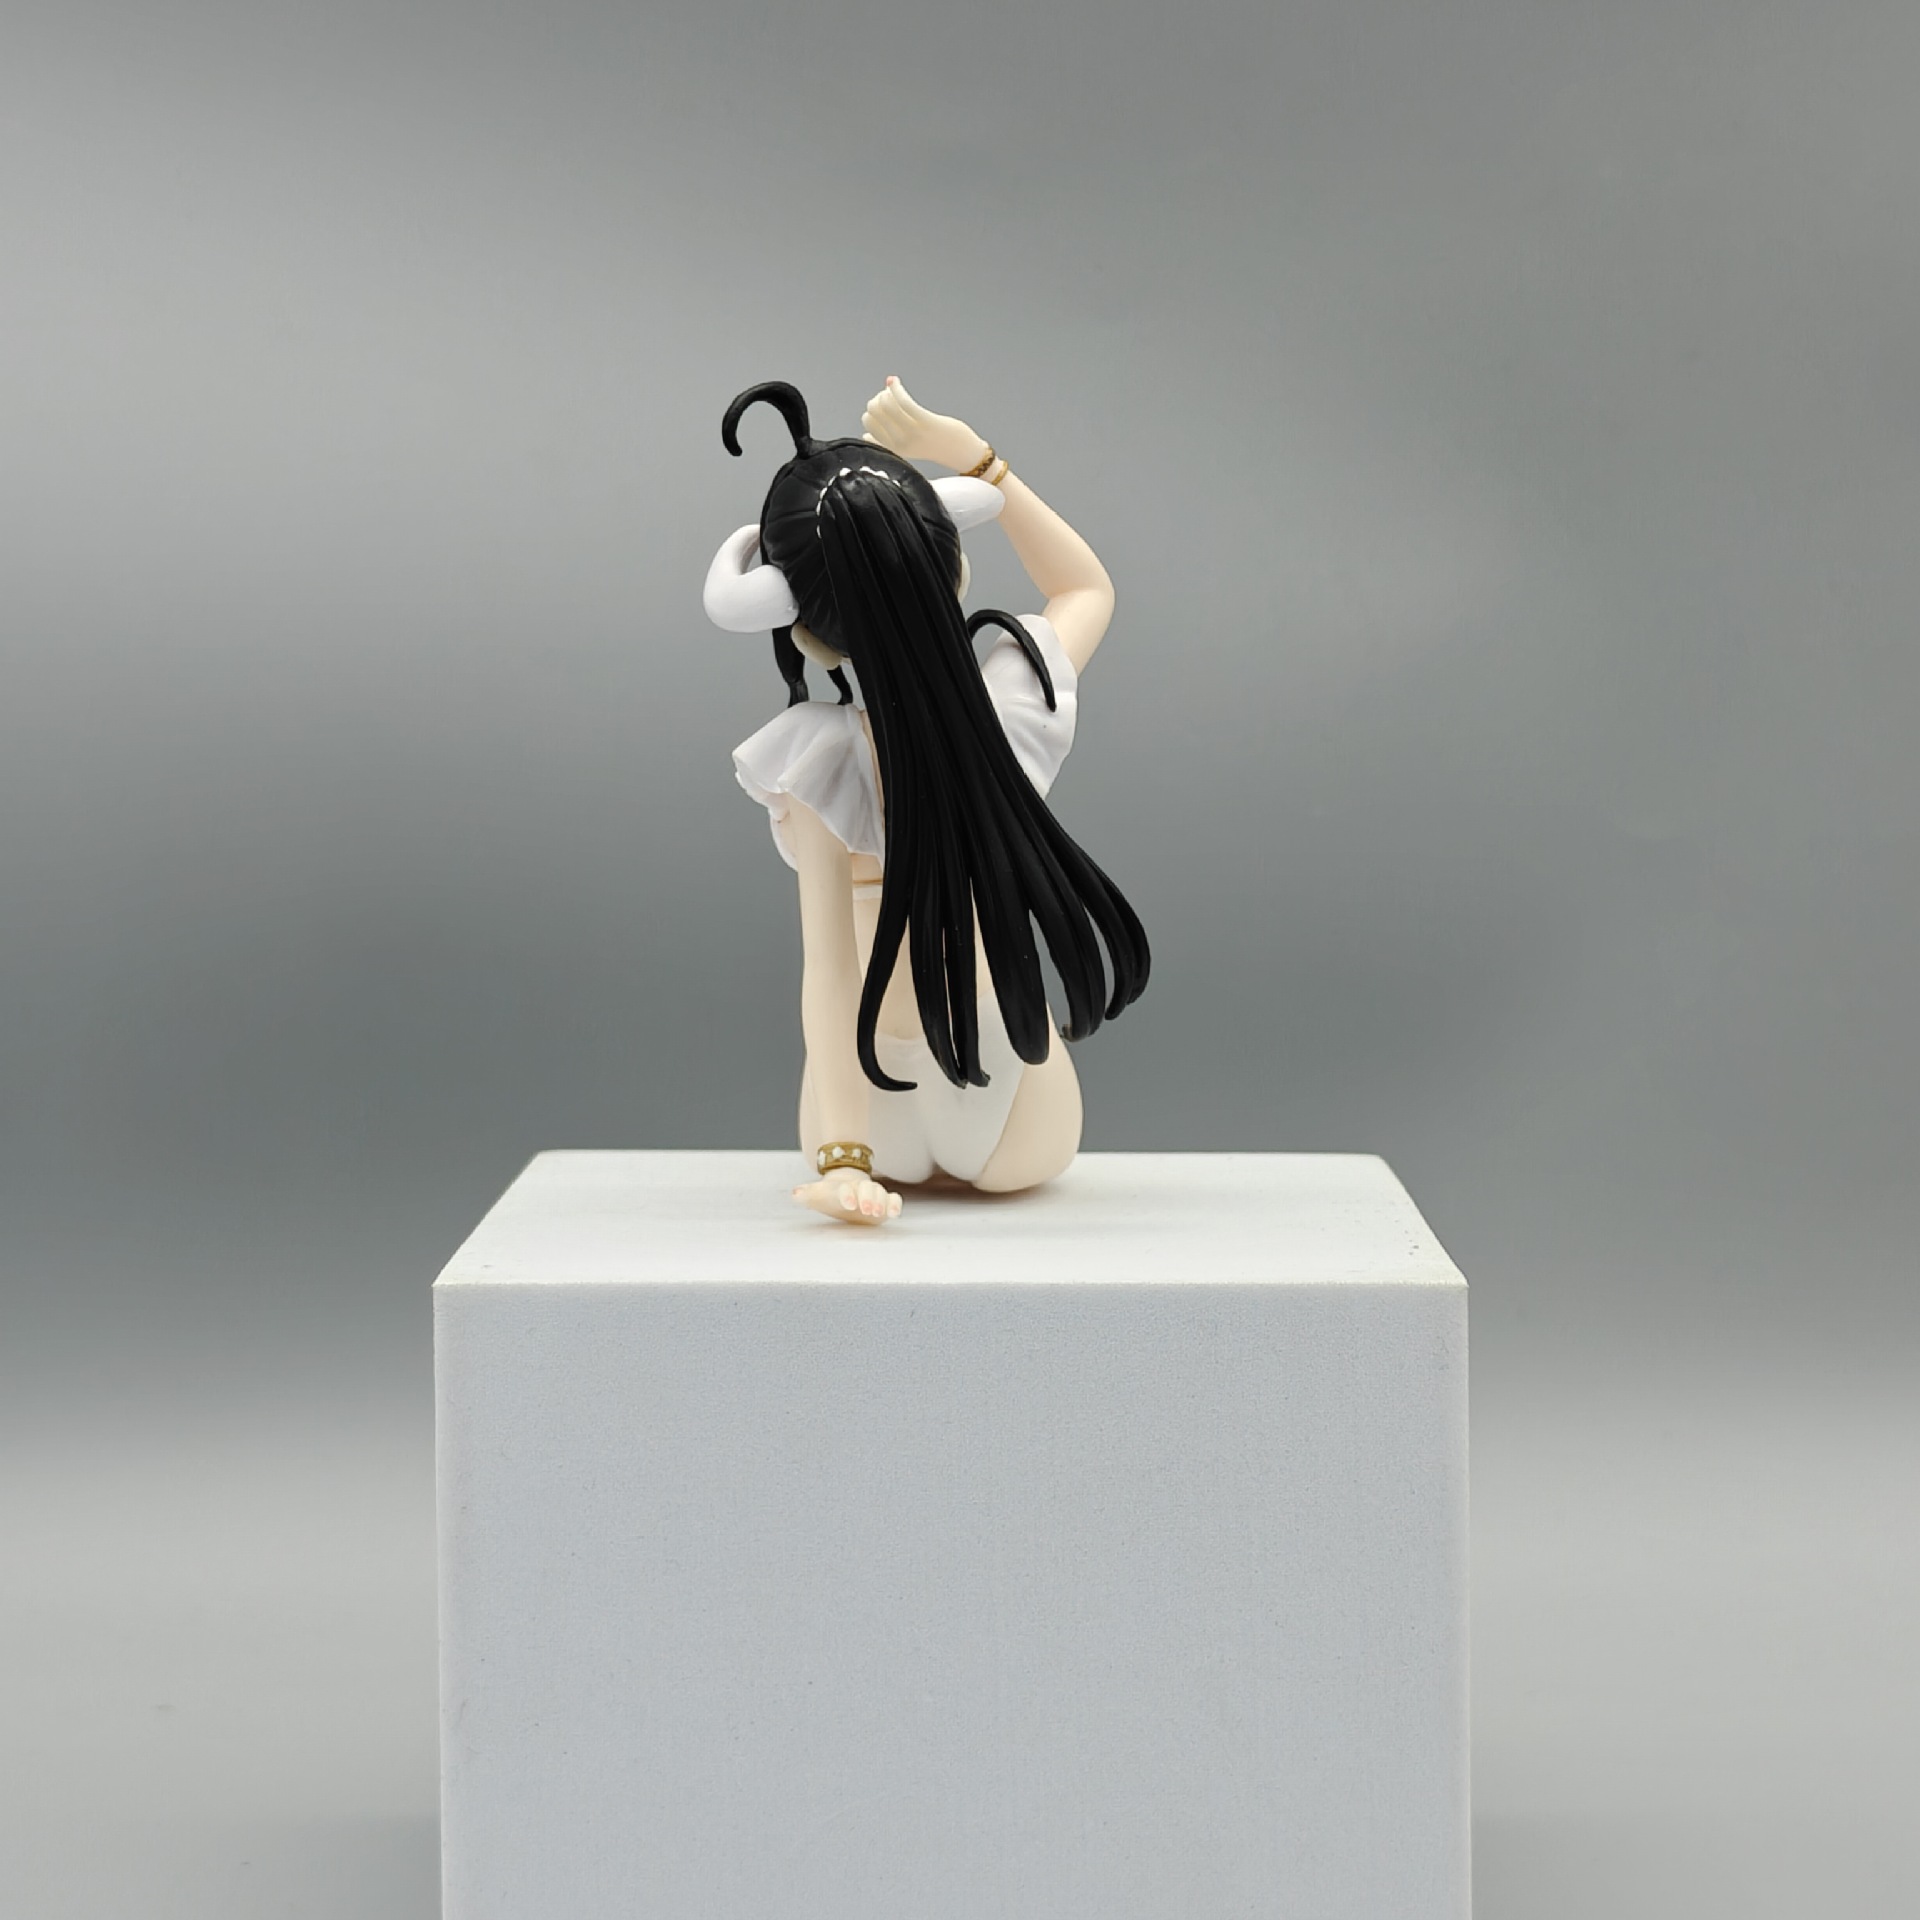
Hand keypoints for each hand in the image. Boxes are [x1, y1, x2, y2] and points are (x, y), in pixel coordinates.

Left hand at [792, 1166, 903, 1224]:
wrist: (846, 1186)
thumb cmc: (830, 1195)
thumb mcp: (817, 1196)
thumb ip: (807, 1194)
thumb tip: (795, 1194)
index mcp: (843, 1188)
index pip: (845, 1189)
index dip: (847, 1195)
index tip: (848, 1204)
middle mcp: (860, 1189)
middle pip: (867, 1189)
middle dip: (868, 1198)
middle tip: (867, 1210)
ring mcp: (873, 1194)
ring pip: (880, 1193)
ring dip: (880, 1202)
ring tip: (878, 1213)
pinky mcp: (884, 1202)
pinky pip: (893, 1199)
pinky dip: (895, 1204)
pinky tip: (895, 1214)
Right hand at [861, 376, 988, 472]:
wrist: (962, 454)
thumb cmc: (935, 446)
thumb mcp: (907, 447)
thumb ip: (886, 442)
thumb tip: (866, 434)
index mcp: (894, 449)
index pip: (869, 423)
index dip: (873, 408)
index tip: (882, 403)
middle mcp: (901, 443)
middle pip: (875, 411)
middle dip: (878, 398)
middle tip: (889, 395)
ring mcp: (913, 433)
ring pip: (887, 405)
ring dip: (887, 392)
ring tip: (894, 389)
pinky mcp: (926, 423)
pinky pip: (903, 401)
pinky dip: (896, 388)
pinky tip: (896, 382)